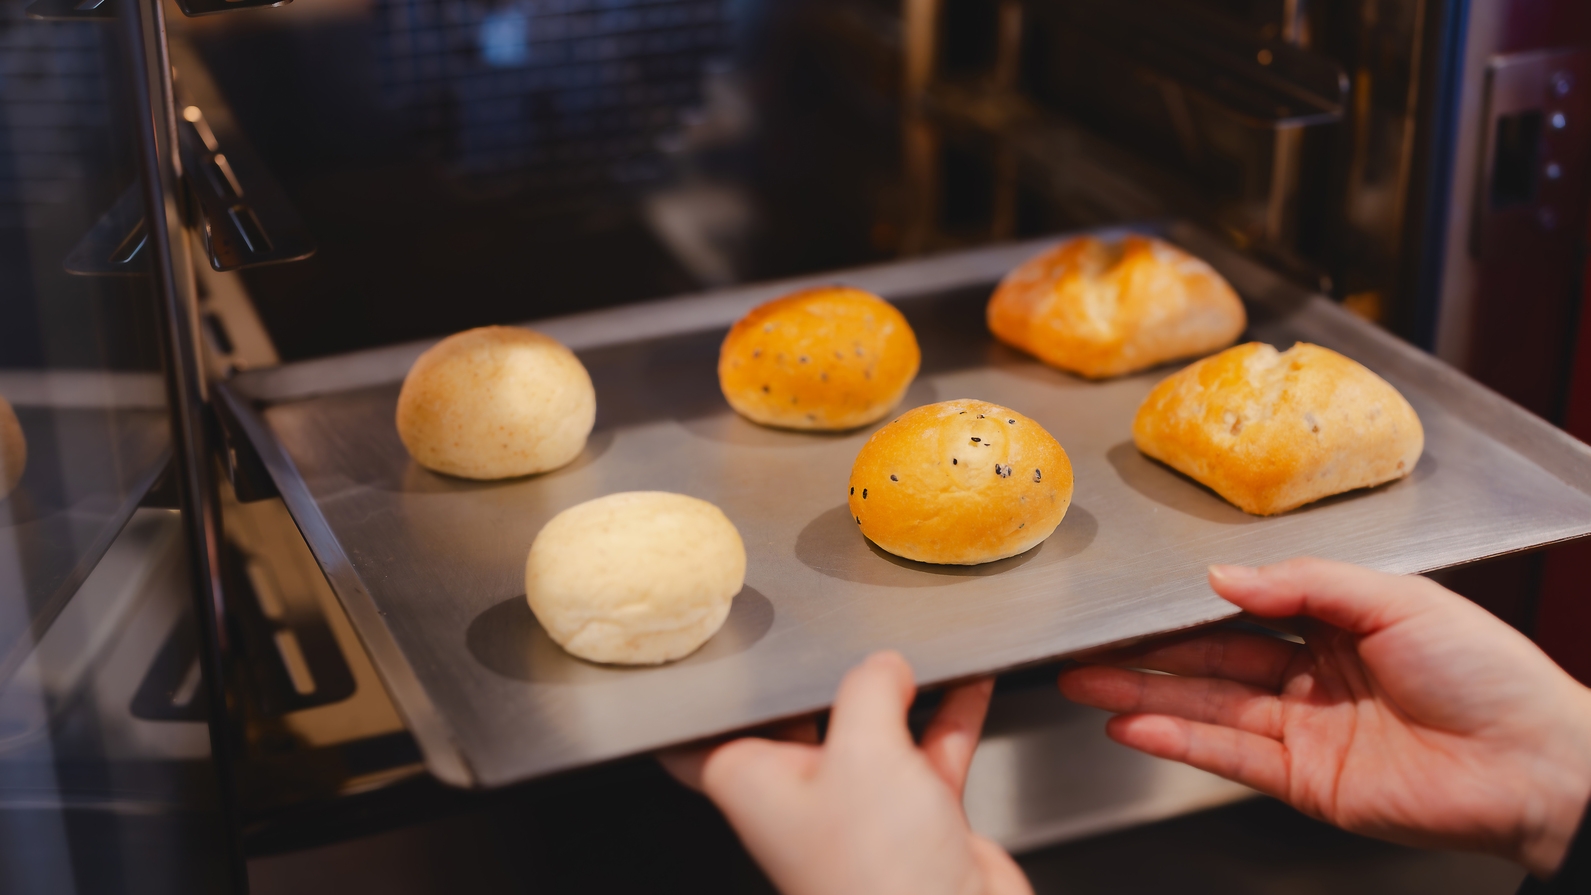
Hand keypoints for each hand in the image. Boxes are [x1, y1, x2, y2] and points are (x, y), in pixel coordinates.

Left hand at [660, 651, 1031, 894]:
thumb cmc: (878, 875)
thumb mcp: (864, 749)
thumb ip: (871, 688)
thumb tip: (885, 666)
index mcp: (751, 779)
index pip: (707, 727)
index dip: (717, 686)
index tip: (717, 643)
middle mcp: (797, 793)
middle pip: (800, 713)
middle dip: (824, 672)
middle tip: (837, 623)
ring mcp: (856, 807)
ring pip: (870, 728)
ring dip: (899, 690)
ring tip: (917, 643)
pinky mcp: (913, 817)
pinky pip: (927, 749)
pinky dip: (948, 716)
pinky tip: (968, 680)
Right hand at [1059, 558, 1590, 876]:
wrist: (1538, 765)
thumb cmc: (1490, 673)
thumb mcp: (1397, 598)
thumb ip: (1303, 585)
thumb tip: (1221, 578)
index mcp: (1341, 623)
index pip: (1246, 610)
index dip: (1189, 605)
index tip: (1136, 598)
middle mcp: (1316, 677)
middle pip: (1212, 661)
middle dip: (1146, 655)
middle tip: (1085, 646)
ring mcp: (1307, 731)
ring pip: (1208, 708)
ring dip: (1143, 697)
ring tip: (1082, 683)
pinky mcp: (1305, 781)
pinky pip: (1228, 754)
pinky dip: (1177, 740)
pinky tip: (1131, 725)